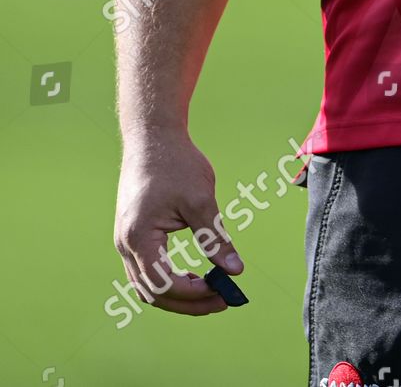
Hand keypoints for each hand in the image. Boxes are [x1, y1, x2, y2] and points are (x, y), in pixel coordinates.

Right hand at [114, 130, 243, 314]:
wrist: (153, 137)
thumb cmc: (176, 163)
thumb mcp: (200, 200)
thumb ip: (215, 238)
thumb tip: (235, 270)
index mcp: (139, 238)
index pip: (164, 284)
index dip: (194, 294)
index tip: (223, 291)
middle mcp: (126, 245)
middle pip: (153, 293)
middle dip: (188, 302)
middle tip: (222, 300)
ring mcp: (125, 241)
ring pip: (146, 286)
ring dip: (177, 294)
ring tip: (210, 290)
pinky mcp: (131, 235)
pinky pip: (145, 271)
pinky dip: (168, 280)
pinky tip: (193, 275)